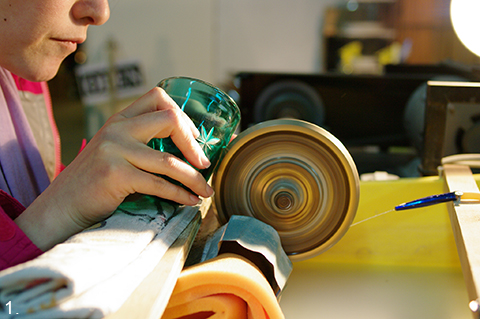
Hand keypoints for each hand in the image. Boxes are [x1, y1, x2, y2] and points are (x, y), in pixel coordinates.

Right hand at [16, 87, 213, 249]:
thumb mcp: (114, 152)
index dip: (183, 115)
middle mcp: (117, 129)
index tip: (195, 137)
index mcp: (119, 120)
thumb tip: (187, 152)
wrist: (61, 207)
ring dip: (194, 178)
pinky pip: (159, 184)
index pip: (157, 97)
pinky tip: (190, 201)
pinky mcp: (114, 174)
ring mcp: (114, 150)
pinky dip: (180, 194)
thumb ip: (140, 143)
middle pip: (170, 120)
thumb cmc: (95, 183)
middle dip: (194, 144)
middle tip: (205, 164)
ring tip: (206, 190)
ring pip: (169, 161)